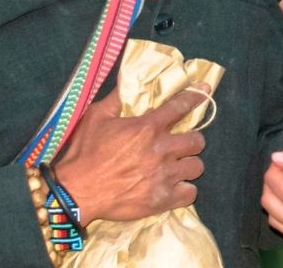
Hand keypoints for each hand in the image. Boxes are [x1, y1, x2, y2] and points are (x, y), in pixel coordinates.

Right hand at [52, 84, 209, 222]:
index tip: (205, 89)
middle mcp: (161, 150)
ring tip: (178, 166)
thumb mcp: (96, 117)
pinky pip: (190, 193)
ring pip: (197, 166)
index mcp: (147, 128)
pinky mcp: (162, 199)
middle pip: (197, 140)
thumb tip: (127, 82)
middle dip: (192, 140)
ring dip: (189, 164)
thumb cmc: (85, 152)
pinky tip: (175, 187)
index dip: (195, 96)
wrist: (76, 191)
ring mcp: (163, 176)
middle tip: (181, 144)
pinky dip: (185, 190)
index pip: (180, 107)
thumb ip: (115, 99)